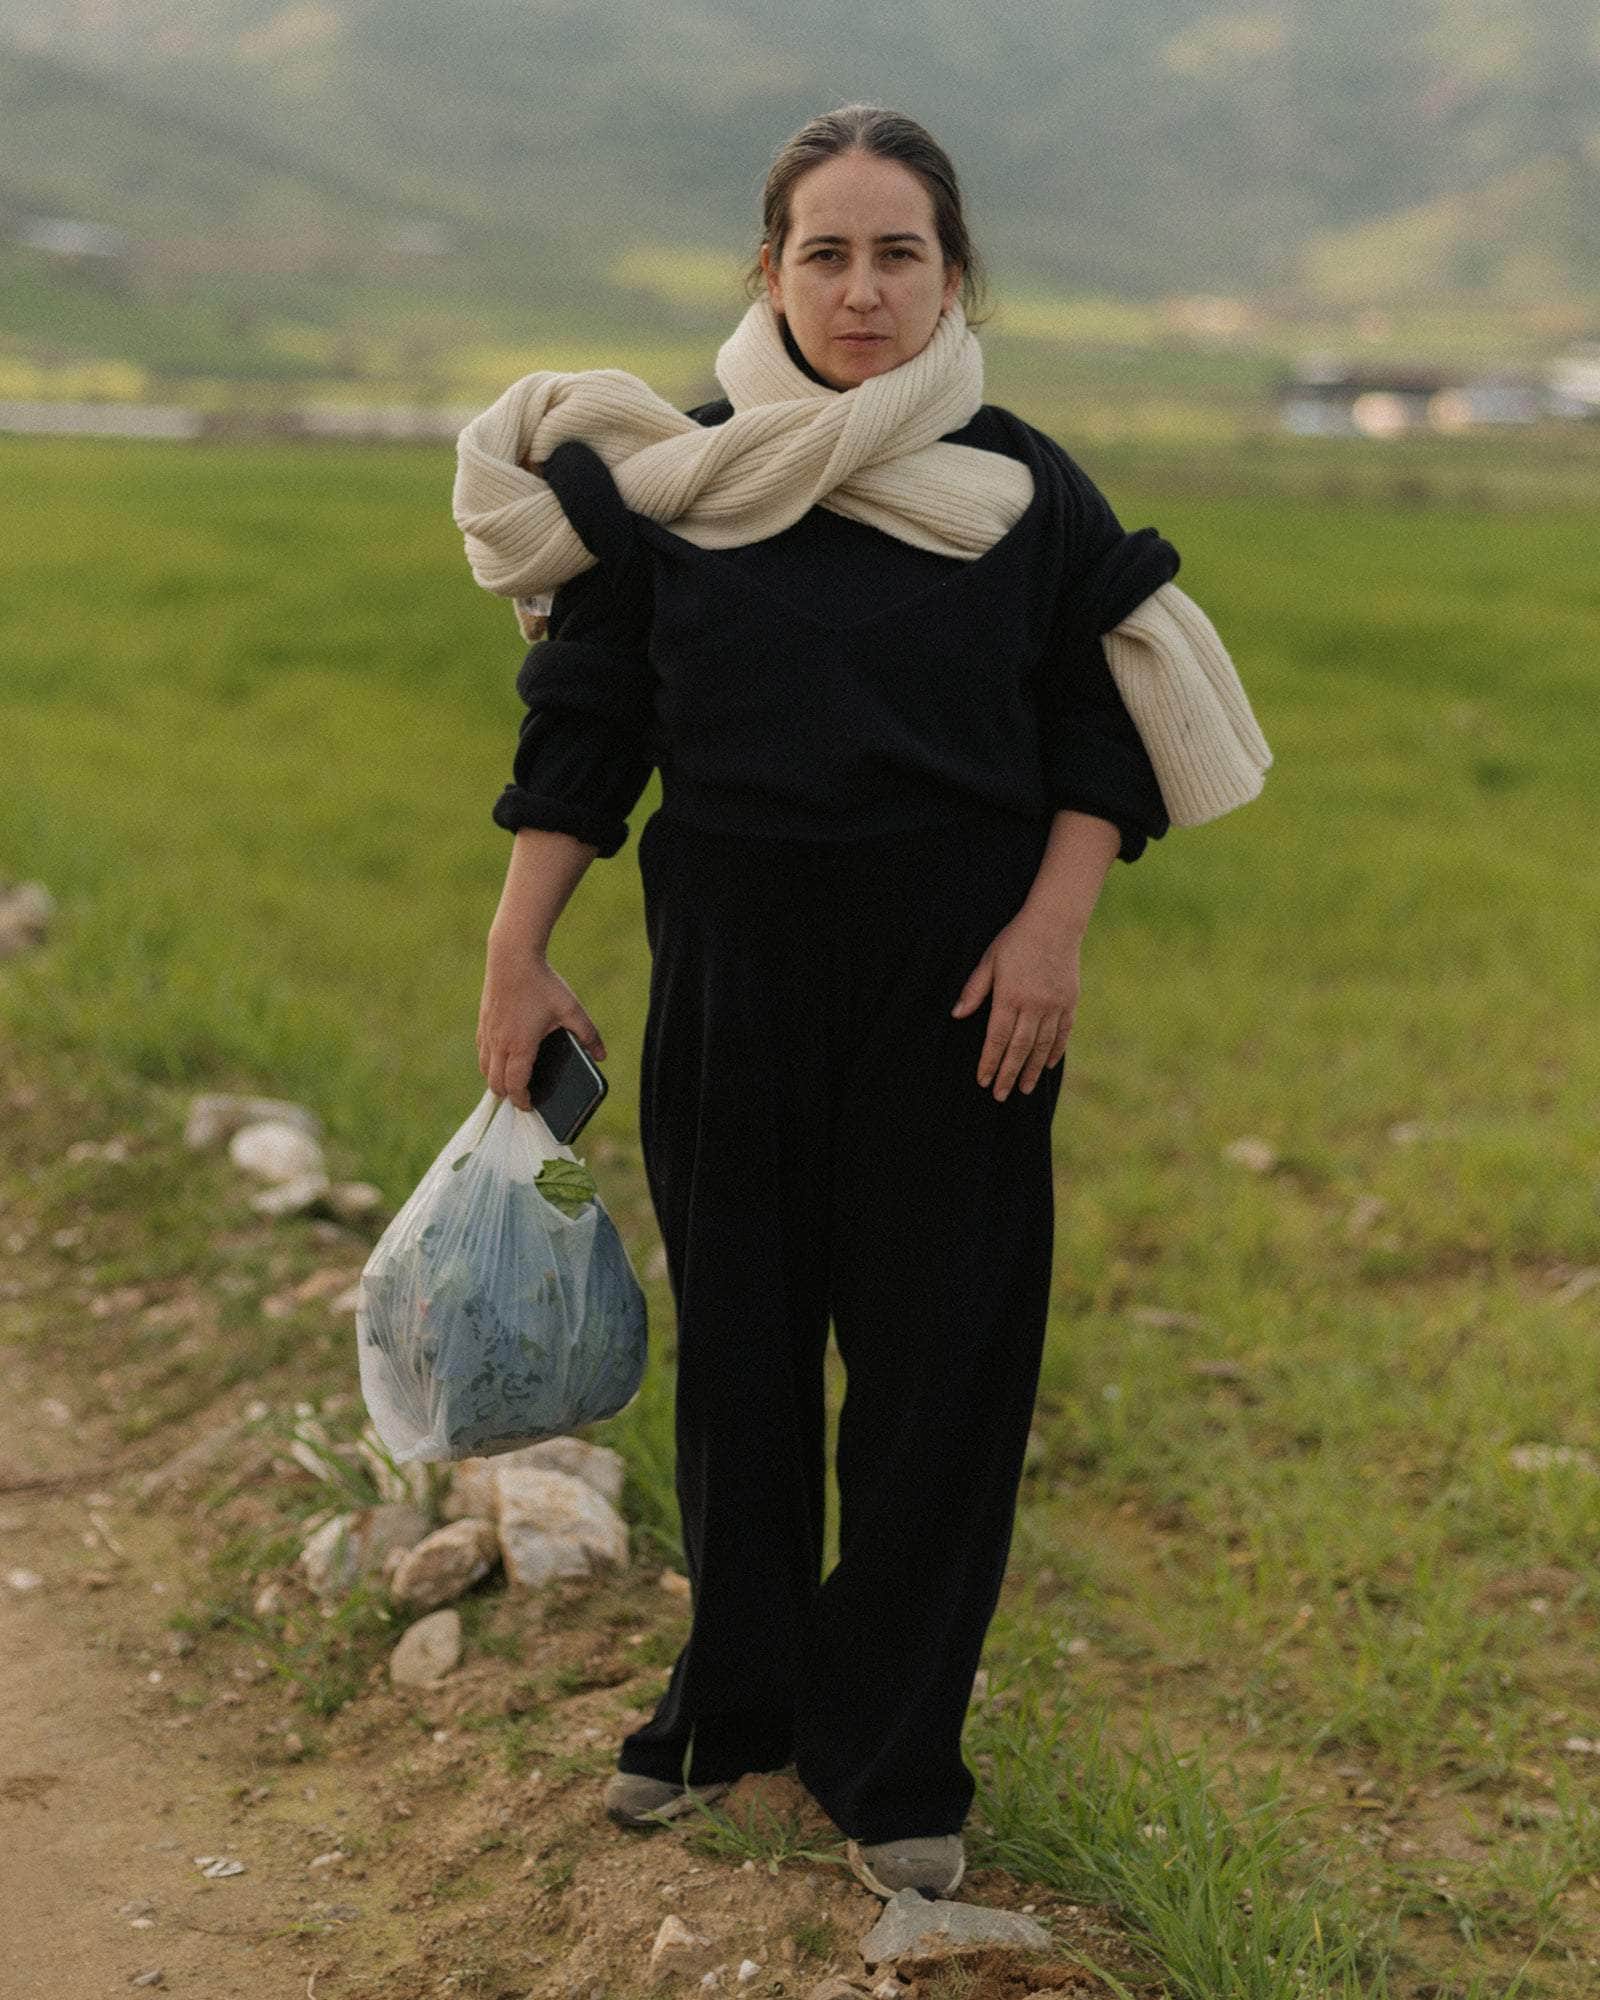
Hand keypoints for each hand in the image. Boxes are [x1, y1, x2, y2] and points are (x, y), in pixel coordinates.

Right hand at [478, 940, 605, 1110]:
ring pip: (485, 1069)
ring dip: (496, 1080)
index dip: (522, 1101)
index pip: (516, 1086)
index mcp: (521, 1046)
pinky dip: (489, 1063)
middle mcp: (499, 1044)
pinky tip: (503, 1058)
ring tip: (512, 1081)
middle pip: (495, 1084)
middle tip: (523, 1098)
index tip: (530, 1106)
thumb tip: (602, 1056)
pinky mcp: (482, 1022)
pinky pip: (481, 1052)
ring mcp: (487, 1033)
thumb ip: (588, 1034)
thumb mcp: (572, 1010)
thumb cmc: (543, 984)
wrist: (512, 957)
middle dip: (508, 1095)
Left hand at [950, 912, 1081, 1099]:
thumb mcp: (989, 960)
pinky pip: (1063, 1033)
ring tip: (1024, 1089)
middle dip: (1008, 1074)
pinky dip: (1055, 1052)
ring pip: (1043, 1046)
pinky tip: (1048, 1066)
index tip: (982, 1081)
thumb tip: (956, 1015)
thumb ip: (974, 989)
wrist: (1055, 924)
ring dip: (1033, 1070)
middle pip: (1019, 1048)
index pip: (997, 1038)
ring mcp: (1055, 1005)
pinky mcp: (1070, 1002)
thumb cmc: (1016, 940)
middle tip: (1000, 1096)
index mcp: (1010, 996)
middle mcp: (1034, 1005)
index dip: (989, 1061)